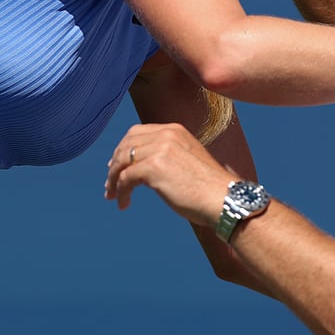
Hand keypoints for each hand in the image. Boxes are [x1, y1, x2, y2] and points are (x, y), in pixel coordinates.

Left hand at [104, 123, 231, 225]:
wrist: (224, 199)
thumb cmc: (209, 188)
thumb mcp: (187, 160)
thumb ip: (167, 157)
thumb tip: (143, 168)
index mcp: (174, 130)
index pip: (138, 133)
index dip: (124, 148)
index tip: (117, 165)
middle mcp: (166, 134)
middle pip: (126, 144)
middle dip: (115, 163)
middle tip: (109, 183)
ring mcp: (159, 149)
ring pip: (122, 161)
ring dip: (113, 180)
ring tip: (112, 195)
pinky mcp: (153, 168)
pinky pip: (125, 178)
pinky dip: (120, 191)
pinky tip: (124, 204)